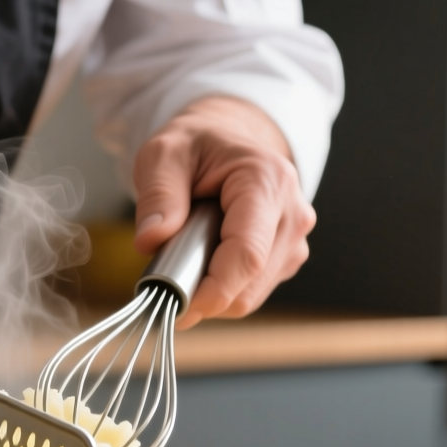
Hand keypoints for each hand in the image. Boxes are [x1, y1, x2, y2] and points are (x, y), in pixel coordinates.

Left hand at [131, 97, 315, 329]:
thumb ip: (158, 195)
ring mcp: (295, 239)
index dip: (212, 291)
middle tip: (164, 280)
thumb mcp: (163, 155)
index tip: (175, 305)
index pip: (247, 255)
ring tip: (185, 258)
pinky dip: (222, 289)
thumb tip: (151, 241)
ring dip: (212, 292)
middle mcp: (293, 213)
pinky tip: (205, 260)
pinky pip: (251, 291)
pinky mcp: (287, 258)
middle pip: (250, 284)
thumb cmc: (197, 145)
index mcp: (267, 181)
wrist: (226, 141)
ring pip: (250, 295)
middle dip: (204, 295)